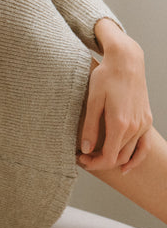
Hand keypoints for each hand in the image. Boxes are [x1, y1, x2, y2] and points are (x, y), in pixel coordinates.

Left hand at [78, 21, 152, 173]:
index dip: (93, 163)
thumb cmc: (107, 76)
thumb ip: (90, 126)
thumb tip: (85, 148)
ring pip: (130, 153)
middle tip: (83, 157)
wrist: (127, 61)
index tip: (80, 159)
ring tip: (96, 157)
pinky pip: (143, 146)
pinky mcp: (146, 120)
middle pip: (118, 157)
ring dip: (114, 159)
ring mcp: (143, 124)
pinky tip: (126, 166)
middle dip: (100, 161)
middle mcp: (135, 127)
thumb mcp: (93, 99)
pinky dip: (135, 158)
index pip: (108, 157)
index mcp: (120, 123)